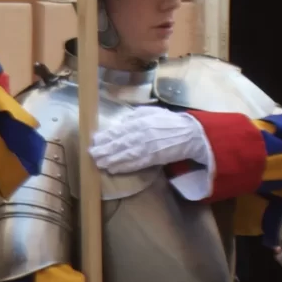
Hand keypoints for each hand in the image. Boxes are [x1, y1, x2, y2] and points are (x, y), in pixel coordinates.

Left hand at [90, 107, 209, 176]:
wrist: (190, 133)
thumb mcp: (152, 112)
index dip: (105, 136)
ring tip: (98, 163)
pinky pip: (135, 164)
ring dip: (110, 160)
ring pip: (124, 155)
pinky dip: (123, 167)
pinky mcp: (153, 158)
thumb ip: (136, 116)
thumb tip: (122, 122)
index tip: (94, 140)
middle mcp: (141, 134)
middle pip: (118, 143)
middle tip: (91, 154)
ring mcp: (146, 147)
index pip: (118, 130)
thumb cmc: (170, 122)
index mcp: (140, 122)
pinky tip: (113, 169)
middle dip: (104, 149)